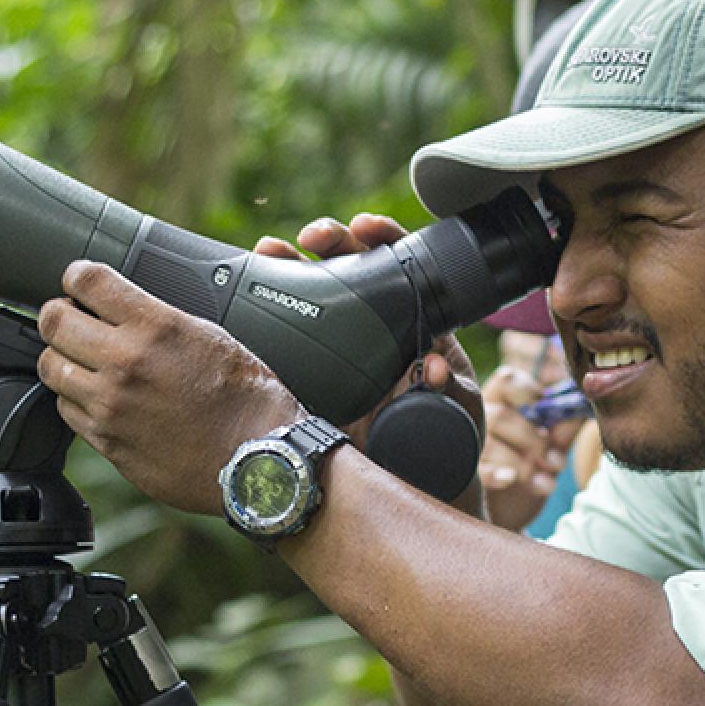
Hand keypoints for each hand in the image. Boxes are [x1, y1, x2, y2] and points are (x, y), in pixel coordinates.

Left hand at [36, 262, 301, 514]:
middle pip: (53, 322)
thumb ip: (164, 315)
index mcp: (156, 327)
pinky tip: (101, 398)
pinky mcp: (106, 440)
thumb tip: (162, 288)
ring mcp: (110, 405)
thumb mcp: (213, 334)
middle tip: (73, 319)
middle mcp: (125, 363)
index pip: (86, 280)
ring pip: (51, 368)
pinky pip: (66, 410)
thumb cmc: (248, 398)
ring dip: (63, 359)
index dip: (77, 277)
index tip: (80, 283)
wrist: (257, 459)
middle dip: (60, 315)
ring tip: (84, 362)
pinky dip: (76, 400)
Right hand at [255, 215, 486, 446]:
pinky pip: (286, 335)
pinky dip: (264, 310)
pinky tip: (247, 293)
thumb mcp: (457, 410)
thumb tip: (431, 367)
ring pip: (312, 292)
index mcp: (413, 320)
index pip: (398, 264)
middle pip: (350, 266)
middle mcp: (374, 325)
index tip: (365, 228)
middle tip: (314, 236)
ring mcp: (339, 346)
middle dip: (330, 241)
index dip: (381, 238)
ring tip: (269, 251)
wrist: (412, 477)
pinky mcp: (310, 371)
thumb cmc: (446, 434)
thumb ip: (450, 389)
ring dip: (288, 265)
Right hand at [477, 367, 584, 529]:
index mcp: (502, 400)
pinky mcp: (469, 474)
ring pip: (489, 443)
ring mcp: (471, 446)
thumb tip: (581, 408)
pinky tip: (512, 479)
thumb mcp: (553, 444)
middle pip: (501, 416)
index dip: (531, 394)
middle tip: (557, 463)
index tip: (550, 419)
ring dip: (524, 464)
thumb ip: (565, 426)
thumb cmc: (531, 463)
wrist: (513, 508)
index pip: (507, 380)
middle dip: (535, 441)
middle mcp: (481, 418)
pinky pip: (478, 470)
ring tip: (547, 482)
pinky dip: (498, 475)